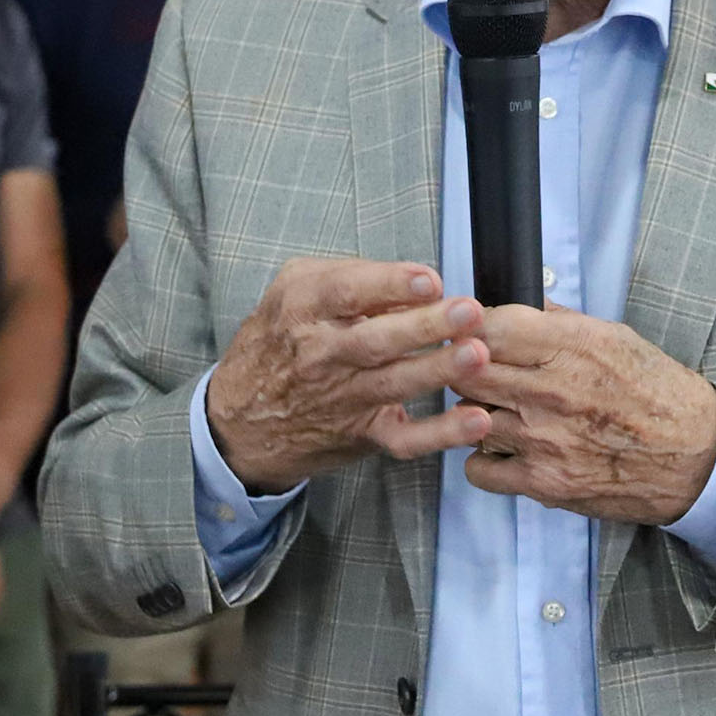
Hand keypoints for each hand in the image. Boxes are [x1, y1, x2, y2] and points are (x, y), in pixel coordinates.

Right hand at [205, 261, 491, 493]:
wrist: (240, 421)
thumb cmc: (279, 343)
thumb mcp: (295, 293)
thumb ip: (352, 278)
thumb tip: (415, 280)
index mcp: (302, 308)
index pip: (345, 291)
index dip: (388, 284)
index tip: (428, 279)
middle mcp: (319, 354)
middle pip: (374, 339)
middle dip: (423, 325)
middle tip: (466, 311)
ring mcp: (341, 398)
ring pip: (393, 383)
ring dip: (437, 370)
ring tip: (475, 354)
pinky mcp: (362, 434)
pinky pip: (403, 437)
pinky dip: (439, 433)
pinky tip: (473, 420)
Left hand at [452, 305, 715, 523]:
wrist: (694, 455)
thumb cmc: (657, 393)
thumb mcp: (615, 337)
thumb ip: (560, 322)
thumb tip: (520, 304)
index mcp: (571, 347)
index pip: (488, 326)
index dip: (470, 329)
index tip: (471, 334)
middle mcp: (551, 391)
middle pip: (467, 371)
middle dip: (465, 369)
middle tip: (477, 373)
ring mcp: (542, 439)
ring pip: (468, 418)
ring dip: (476, 414)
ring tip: (500, 412)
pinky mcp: (543, 482)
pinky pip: (478, 468)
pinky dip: (483, 460)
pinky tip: (504, 450)